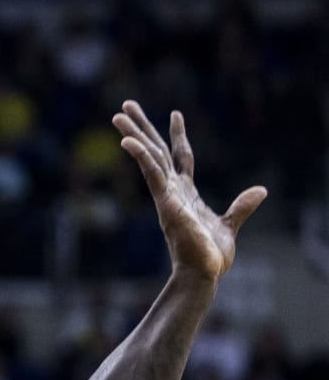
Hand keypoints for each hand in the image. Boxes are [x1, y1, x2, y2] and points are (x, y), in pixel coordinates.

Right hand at [112, 101, 264, 280]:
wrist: (203, 274)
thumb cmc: (211, 256)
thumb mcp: (231, 224)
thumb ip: (243, 206)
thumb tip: (261, 190)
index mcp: (185, 193)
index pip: (181, 157)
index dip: (178, 135)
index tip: (175, 113)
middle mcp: (172, 190)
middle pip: (156, 150)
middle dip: (142, 127)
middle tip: (126, 105)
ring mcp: (166, 195)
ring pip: (149, 158)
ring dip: (134, 135)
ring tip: (118, 114)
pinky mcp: (165, 203)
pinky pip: (152, 175)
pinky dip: (141, 157)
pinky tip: (129, 142)